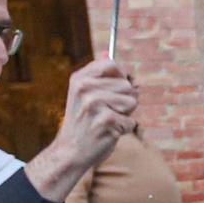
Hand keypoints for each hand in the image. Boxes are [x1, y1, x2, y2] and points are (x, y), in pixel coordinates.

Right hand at [27, 59, 138, 201]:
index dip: (122, 76)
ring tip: (107, 122)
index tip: (118, 89)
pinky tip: (108, 133)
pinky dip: (124, 130)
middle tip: (107, 112)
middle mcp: (85, 88)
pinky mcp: (106, 121)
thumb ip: (98, 74)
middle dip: (125, 100)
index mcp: (80, 79)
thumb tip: (107, 51)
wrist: (70, 151)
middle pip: (127, 85)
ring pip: (132, 102)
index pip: (112, 64)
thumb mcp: (84, 94)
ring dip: (126, 115)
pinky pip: (131, 121)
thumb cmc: (83, 123)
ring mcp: (95, 104)